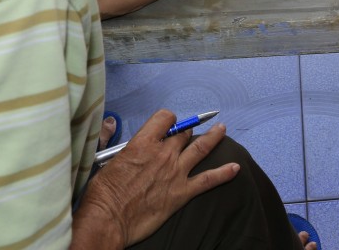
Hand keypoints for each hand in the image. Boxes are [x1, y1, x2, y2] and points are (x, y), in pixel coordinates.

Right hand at [73, 110, 237, 247]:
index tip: (168, 124)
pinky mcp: (182, 192)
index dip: (168, 119)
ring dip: (214, 137)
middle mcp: (163, 153)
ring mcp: (176, 172)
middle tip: (189, 133)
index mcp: (143, 143)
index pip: (165, 118)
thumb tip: (115, 132)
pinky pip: (208, 180)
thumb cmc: (103, 194)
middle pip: (183, 133)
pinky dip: (224, 173)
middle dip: (186, 131)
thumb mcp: (107, 162)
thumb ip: (119, 147)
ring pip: (201, 148)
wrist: (109, 220)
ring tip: (222, 130)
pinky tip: (235, 168)